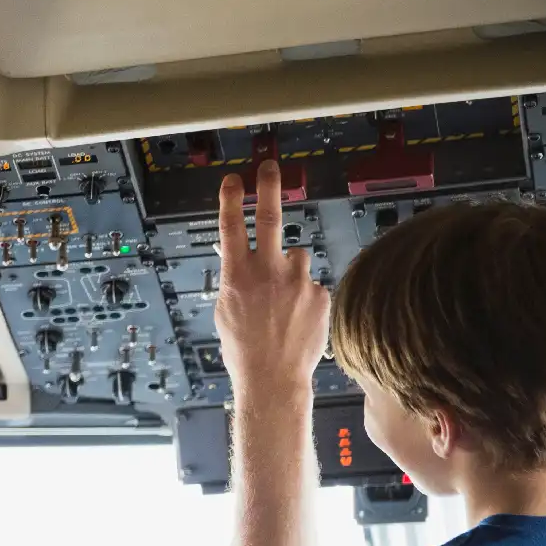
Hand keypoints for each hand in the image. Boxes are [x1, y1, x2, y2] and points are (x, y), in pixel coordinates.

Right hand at [215, 160, 330, 402]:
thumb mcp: (226, 310)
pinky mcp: (319, 293)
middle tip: (269, 166)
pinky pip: (312, 284)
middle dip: (268, 188)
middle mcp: (268, 272)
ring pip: (297, 258)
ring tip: (284, 303)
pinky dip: (305, 296)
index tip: (233, 179)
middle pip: (269, 218)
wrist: (273, 379)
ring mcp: (297, 281)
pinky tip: (297, 319)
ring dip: (291, 270)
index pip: (231, 228)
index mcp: (237, 277)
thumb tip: (233, 252)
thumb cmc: (244, 350)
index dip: (231, 200)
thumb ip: (232, 277)